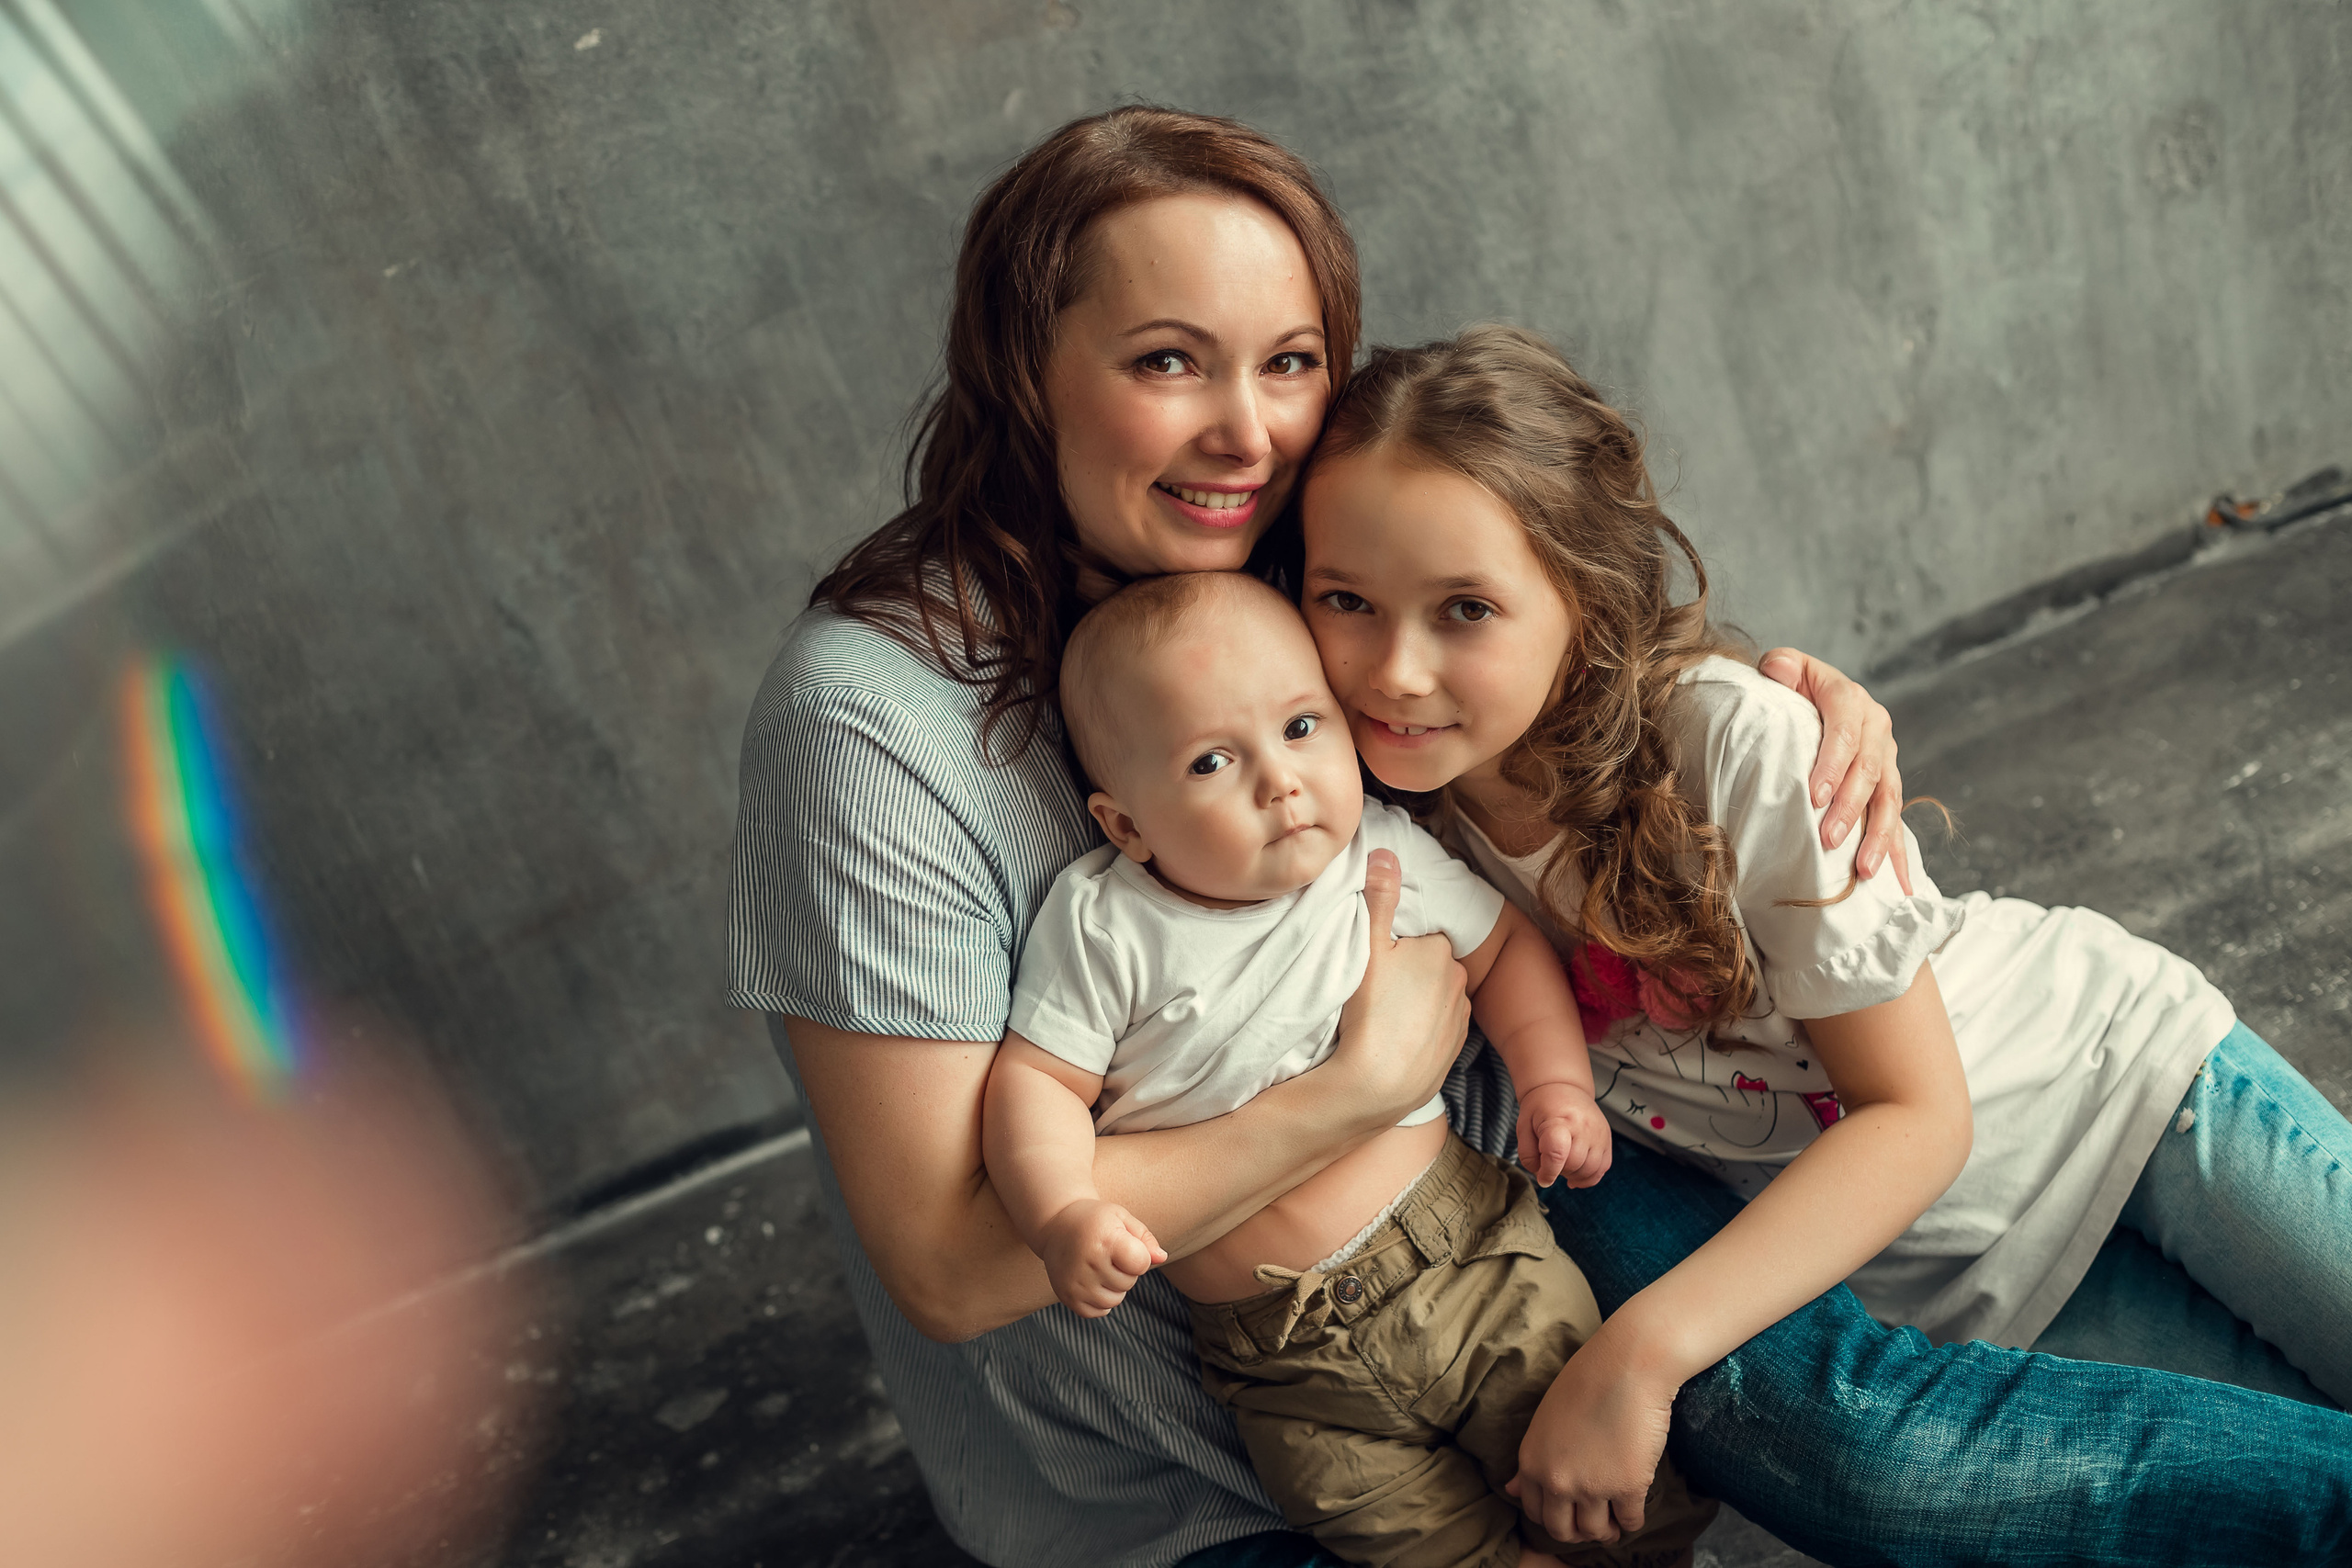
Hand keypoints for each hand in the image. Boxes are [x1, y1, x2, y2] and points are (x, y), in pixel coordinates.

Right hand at [1036, 1198, 1164, 1316]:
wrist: (1055, 1225)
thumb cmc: (1095, 1220)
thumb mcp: (1121, 1218)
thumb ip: (1145, 1238)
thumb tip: (1162, 1258)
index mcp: (1104, 1240)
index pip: (1141, 1263)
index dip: (1140, 1255)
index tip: (1126, 1244)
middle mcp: (1088, 1263)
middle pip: (1129, 1282)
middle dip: (1126, 1270)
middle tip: (1108, 1254)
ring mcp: (1076, 1283)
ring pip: (1115, 1300)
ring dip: (1114, 1287)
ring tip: (1100, 1267)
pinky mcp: (1068, 1297)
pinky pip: (1099, 1311)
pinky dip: (1100, 1300)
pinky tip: (1092, 1281)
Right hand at [1333, 849, 1471, 1123]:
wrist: (1377, 1083)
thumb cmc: (1369, 1012)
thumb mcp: (1367, 946)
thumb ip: (1378, 897)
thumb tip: (1386, 852)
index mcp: (1440, 950)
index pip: (1422, 936)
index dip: (1399, 946)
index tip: (1378, 960)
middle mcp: (1459, 981)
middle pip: (1431, 965)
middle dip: (1411, 971)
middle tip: (1377, 988)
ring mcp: (1459, 1017)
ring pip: (1437, 997)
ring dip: (1419, 1001)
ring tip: (1386, 1015)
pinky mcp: (1454, 1049)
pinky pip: (1439, 1028)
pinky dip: (1423, 1030)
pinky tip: (1398, 1038)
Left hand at [1506, 1326, 1677, 1543]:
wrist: (1626, 1366)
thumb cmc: (1586, 1383)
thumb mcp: (1545, 1420)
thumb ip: (1532, 1459)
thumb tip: (1510, 1489)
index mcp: (1532, 1462)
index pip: (1534, 1511)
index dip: (1553, 1517)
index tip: (1568, 1514)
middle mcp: (1557, 1480)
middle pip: (1563, 1530)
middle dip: (1578, 1531)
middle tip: (1593, 1523)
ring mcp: (1592, 1487)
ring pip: (1597, 1532)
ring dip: (1607, 1531)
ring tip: (1614, 1522)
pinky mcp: (1628, 1487)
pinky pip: (1631, 1522)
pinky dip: (1633, 1521)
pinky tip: (1634, 1509)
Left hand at [1515, 1082, 1611, 1188]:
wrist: (1563, 1087)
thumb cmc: (1541, 1108)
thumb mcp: (1523, 1127)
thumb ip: (1528, 1155)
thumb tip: (1543, 1177)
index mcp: (1558, 1121)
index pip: (1557, 1154)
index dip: (1548, 1172)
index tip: (1542, 1177)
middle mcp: (1583, 1127)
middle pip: (1573, 1165)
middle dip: (1559, 1171)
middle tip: (1550, 1162)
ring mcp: (1598, 1133)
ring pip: (1590, 1170)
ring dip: (1574, 1175)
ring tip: (1563, 1165)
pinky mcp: (1607, 1139)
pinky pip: (1603, 1168)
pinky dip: (1590, 1177)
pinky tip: (1577, 1173)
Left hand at [1757, 648, 1912, 893]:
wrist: (1811, 693)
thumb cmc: (1789, 687)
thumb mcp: (1784, 668)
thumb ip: (1781, 667)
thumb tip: (1779, 669)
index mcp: (1849, 698)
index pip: (1845, 731)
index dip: (1832, 764)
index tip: (1814, 797)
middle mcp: (1876, 727)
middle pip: (1869, 771)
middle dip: (1850, 808)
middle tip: (1828, 839)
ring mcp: (1885, 757)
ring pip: (1889, 799)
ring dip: (1878, 836)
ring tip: (1864, 870)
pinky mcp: (1887, 784)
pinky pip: (1896, 820)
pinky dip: (1898, 854)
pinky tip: (1902, 886)